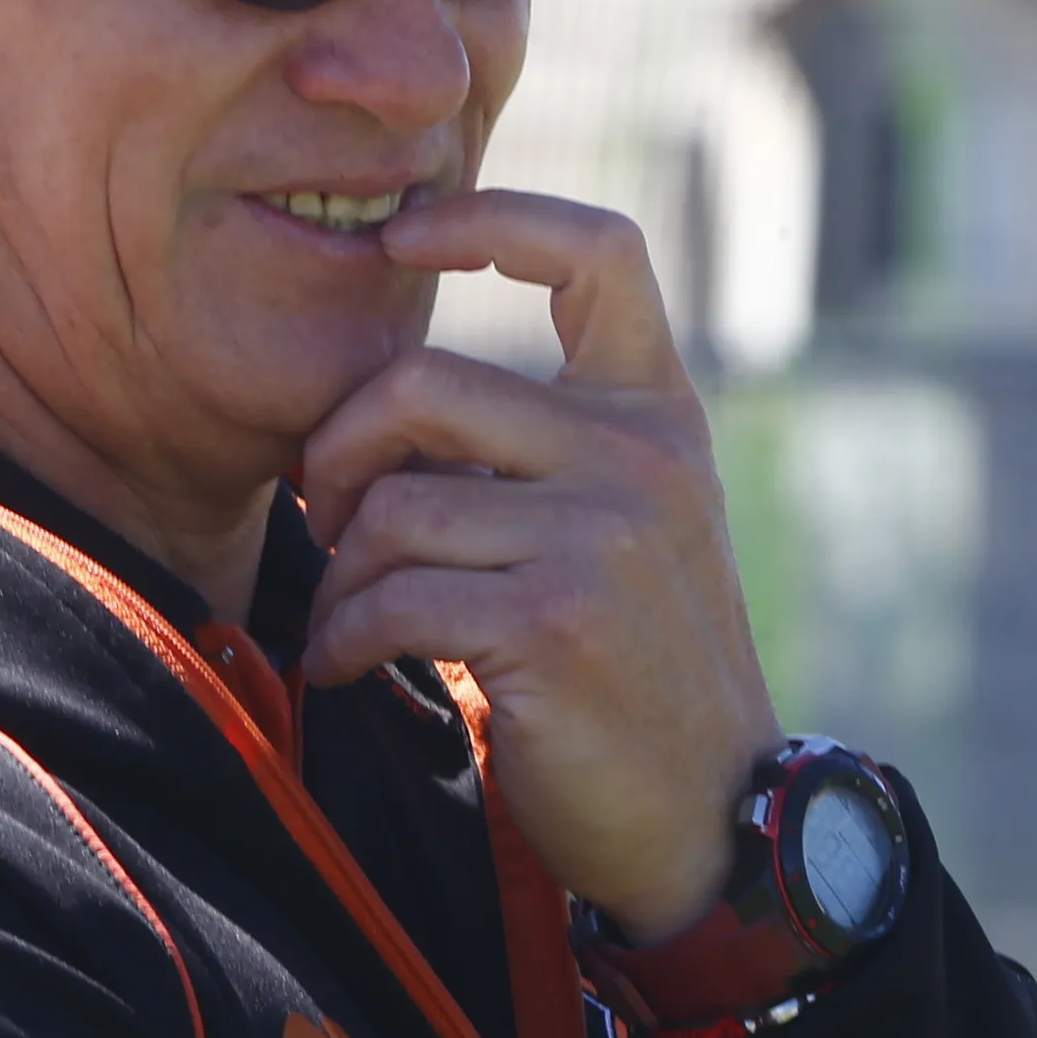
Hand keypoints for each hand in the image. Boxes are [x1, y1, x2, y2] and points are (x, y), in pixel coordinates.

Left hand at [295, 190, 778, 939]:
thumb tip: (387, 395)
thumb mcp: (631, 528)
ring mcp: (601, 538)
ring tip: (344, 624)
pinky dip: (343, 639)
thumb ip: (551, 447)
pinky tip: (348, 668)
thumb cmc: (638, 673)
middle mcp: (640, 459)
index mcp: (660, 415)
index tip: (402, 236)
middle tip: (324, 516)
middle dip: (340, 451)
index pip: (598, 250)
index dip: (490, 217)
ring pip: (394, 507)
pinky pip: (389, 598)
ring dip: (338, 576)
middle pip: (426, 386)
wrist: (713, 820)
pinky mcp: (551, 623)